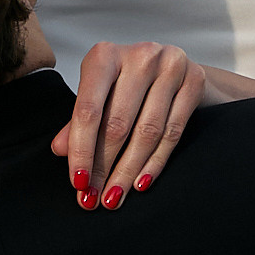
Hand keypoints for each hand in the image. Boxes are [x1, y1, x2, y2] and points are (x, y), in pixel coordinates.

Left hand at [52, 41, 204, 210]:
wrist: (175, 67)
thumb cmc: (127, 83)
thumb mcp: (99, 95)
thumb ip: (79, 121)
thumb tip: (59, 150)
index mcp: (105, 55)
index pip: (88, 110)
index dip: (81, 150)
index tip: (78, 183)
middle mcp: (139, 55)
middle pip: (118, 124)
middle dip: (104, 167)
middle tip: (94, 199)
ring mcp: (170, 65)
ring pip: (147, 132)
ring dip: (128, 171)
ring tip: (115, 197)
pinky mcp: (194, 80)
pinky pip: (173, 132)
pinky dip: (155, 162)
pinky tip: (141, 183)